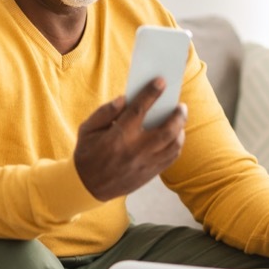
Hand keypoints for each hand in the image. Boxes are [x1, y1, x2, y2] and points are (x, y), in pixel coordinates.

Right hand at [73, 78, 186, 200]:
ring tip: (180, 120)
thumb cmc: (87, 154)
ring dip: (181, 129)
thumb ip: (105, 111)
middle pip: (167, 129)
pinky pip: (171, 158)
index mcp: (118, 136)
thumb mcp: (87, 129)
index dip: (151, 93)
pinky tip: (176, 136)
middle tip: (181, 106)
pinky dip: (177, 144)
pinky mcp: (150, 173)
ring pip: (173, 145)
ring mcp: (145, 163)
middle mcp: (136, 149)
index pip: (140, 109)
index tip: (161, 81)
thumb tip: (125, 98)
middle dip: (178, 115)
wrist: (88, 187)